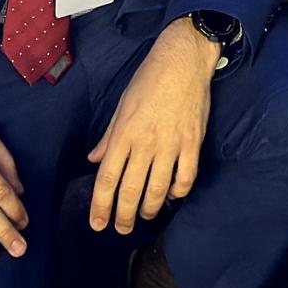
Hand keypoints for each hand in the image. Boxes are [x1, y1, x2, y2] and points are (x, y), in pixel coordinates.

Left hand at [86, 21, 221, 233]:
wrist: (183, 59)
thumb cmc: (149, 79)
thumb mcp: (121, 105)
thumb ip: (109, 137)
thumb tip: (94, 159)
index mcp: (124, 132)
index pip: (107, 178)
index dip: (100, 205)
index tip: (97, 224)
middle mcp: (145, 142)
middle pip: (131, 190)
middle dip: (123, 216)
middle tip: (121, 229)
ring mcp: (171, 144)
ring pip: (157, 190)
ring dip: (149, 209)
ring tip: (144, 216)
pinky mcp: (192, 143)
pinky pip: (185, 178)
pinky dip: (177, 193)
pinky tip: (170, 196)